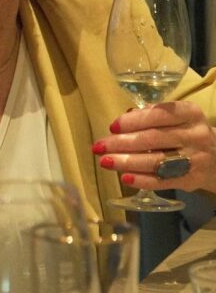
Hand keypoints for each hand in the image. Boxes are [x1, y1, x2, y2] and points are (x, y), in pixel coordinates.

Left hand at [94, 101, 215, 192]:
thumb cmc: (186, 132)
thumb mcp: (176, 118)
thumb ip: (151, 115)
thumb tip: (124, 117)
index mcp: (190, 113)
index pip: (159, 114)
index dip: (134, 121)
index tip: (112, 127)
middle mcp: (195, 135)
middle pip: (153, 139)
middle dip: (122, 143)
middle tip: (98, 146)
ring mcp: (195, 159)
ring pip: (156, 161)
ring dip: (126, 162)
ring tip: (105, 161)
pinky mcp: (192, 179)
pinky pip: (163, 181)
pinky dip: (142, 180)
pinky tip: (124, 177)